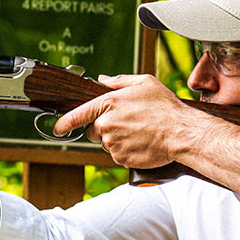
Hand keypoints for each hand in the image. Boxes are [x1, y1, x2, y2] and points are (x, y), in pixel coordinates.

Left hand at [53, 73, 199, 168]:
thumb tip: (102, 80)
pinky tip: (141, 143)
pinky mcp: (121, 159)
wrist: (181, 133)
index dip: (64, 123)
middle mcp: (106, 125)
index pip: (77, 115)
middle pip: (93, 131)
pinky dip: (126, 151)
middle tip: (127, 124)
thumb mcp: (144, 83)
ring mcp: (113, 144)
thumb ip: (118, 82)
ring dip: (117, 140)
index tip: (57, 129)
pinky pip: (117, 156)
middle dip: (104, 128)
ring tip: (138, 132)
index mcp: (108, 104)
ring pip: (106, 144)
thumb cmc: (166, 107)